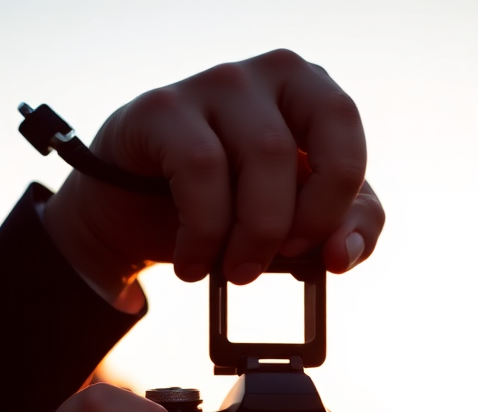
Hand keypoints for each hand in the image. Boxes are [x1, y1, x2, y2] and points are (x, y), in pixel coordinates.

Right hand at [43, 49, 384, 307]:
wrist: (132, 214)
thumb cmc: (227, 207)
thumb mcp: (296, 224)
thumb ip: (342, 233)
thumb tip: (342, 255)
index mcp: (311, 96)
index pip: (345, 135)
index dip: (334, 202)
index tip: (313, 251)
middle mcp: (268, 75)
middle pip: (296, 147)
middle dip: (291, 221)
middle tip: (274, 262)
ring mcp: (215, 84)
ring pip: (258, 155)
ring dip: (249, 234)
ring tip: (230, 271)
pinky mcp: (163, 109)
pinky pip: (201, 167)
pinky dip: (203, 232)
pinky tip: (191, 262)